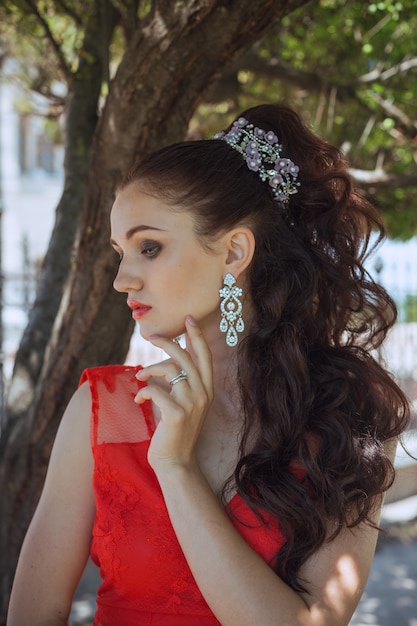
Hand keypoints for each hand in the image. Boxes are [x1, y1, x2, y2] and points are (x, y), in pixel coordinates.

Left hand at [134, 316, 213, 475]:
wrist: (175, 462)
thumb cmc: (175, 430)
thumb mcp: (183, 402)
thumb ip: (181, 382)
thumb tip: (169, 358)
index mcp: (207, 389)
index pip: (204, 356)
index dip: (197, 336)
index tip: (188, 319)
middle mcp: (203, 394)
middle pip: (185, 357)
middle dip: (167, 343)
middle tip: (151, 337)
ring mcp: (192, 404)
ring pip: (169, 370)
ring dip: (150, 369)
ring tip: (140, 376)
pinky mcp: (177, 415)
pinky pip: (156, 390)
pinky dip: (144, 391)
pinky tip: (139, 399)